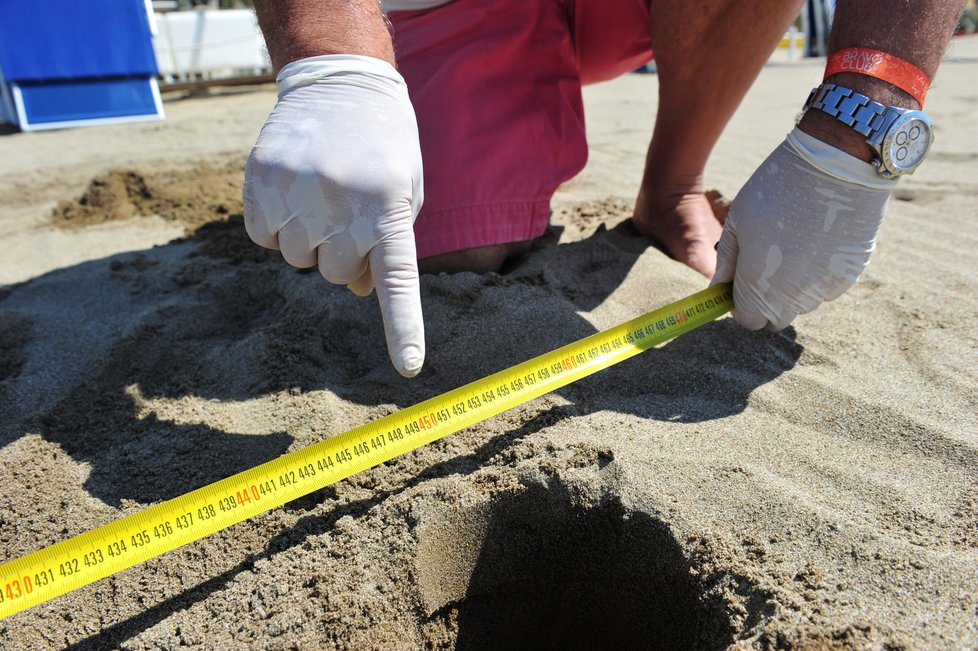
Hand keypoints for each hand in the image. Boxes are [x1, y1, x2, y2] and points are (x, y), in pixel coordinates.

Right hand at [244, 55, 424, 376]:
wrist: (341, 82)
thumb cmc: (383, 147)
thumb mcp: (404, 192)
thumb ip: (387, 245)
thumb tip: (356, 292)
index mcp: (389, 208)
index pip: (397, 281)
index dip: (403, 326)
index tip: (408, 367)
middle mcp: (344, 204)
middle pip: (333, 274)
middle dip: (341, 254)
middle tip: (349, 212)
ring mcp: (298, 191)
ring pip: (296, 258)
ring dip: (308, 239)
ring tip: (322, 194)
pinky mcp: (262, 180)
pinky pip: (262, 237)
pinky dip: (275, 225)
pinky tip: (293, 191)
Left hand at [711, 127, 895, 330]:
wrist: (835, 166)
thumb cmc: (775, 190)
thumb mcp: (737, 222)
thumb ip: (727, 262)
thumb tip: (718, 287)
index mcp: (759, 287)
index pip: (748, 320)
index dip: (741, 305)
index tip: (740, 285)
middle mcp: (793, 297)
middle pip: (776, 318)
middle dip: (766, 302)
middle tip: (765, 266)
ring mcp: (825, 288)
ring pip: (803, 303)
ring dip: (794, 288)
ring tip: (793, 246)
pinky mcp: (850, 274)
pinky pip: (828, 287)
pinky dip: (819, 274)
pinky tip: (817, 242)